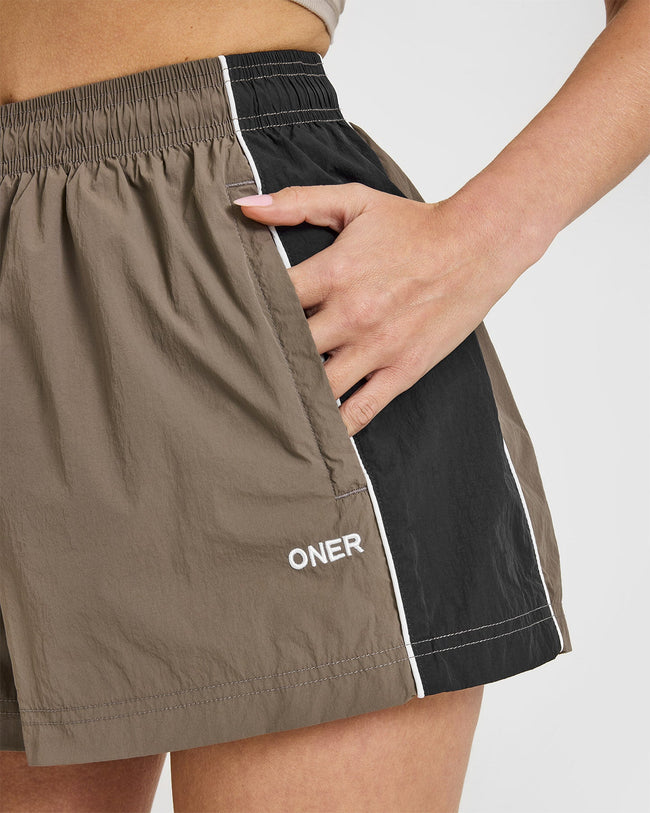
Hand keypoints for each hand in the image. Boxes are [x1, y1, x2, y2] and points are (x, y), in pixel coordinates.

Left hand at [234, 183, 532, 436]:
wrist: (476, 246)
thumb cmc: (414, 225)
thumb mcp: (354, 201)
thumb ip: (296, 202)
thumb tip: (245, 206)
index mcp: (333, 273)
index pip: (271, 302)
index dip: (245, 314)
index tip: (229, 326)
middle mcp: (350, 315)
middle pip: (288, 350)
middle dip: (263, 360)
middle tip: (237, 374)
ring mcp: (376, 348)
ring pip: (318, 387)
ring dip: (293, 396)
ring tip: (267, 407)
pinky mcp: (400, 372)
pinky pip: (360, 410)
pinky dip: (336, 426)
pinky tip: (315, 434)